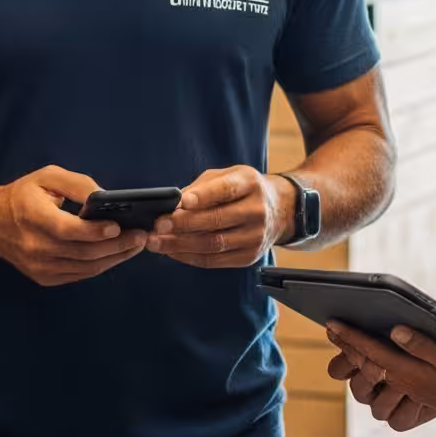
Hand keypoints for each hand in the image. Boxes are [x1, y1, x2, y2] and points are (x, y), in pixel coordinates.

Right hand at [0, 166, 147, 286]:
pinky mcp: (44, 277)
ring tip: (136, 245)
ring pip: (86, 267)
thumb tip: (105, 197)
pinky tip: (116, 253)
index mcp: (32, 216)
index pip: (67, 230)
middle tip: (141, 236)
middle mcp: (34, 246)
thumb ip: (76, 183)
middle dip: (117, 245)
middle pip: (83, 252)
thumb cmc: (24, 195)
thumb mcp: (46, 176)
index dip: (94, 231)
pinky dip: (101, 265)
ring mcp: (39, 266)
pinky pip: (80, 274)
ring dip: (115, 258)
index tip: (118, 226)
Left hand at [148, 166, 287, 267]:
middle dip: (182, 224)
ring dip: (179, 245)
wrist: (279, 210)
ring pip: (212, 244)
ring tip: (156, 242)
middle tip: (158, 225)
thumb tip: (173, 204)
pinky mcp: (248, 256)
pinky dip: (188, 257)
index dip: (203, 196)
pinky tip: (172, 252)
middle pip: (216, 221)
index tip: (182, 202)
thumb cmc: (244, 190)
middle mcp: (256, 211)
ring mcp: (255, 237)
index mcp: (250, 183)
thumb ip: (201, 188)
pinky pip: (213, 260)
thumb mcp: (227, 176)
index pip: (226, 190)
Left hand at [327, 322, 435, 434]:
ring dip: (359, 359)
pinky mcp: (421, 391)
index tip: (331, 324)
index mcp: (411, 374)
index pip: (372, 352)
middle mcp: (406, 382)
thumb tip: (395, 331)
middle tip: (330, 328)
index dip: (350, 338)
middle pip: (368, 363)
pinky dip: (377, 366)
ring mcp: (413, 388)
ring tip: (347, 342)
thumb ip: (424, 347)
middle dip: (348, 346)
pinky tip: (377, 358)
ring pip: (376, 373)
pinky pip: (390, 379)